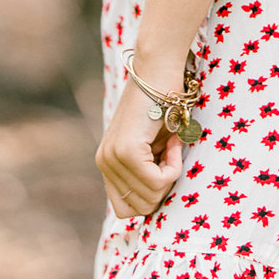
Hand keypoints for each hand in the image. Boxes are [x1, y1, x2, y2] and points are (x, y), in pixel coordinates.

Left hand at [96, 70, 187, 219]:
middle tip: (171, 154)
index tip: (164, 166)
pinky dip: (173, 166)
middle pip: (139, 208)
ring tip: (173, 144)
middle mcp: (104, 163)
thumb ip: (148, 169)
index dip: (152, 196)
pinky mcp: (127, 151)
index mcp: (107, 164)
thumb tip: (156, 199)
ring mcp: (113, 158)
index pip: (126, 209)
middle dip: (163, 188)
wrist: (159, 69)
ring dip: (170, 175)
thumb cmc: (164, 101)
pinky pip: (157, 180)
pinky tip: (174, 140)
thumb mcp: (154, 144)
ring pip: (150, 196)